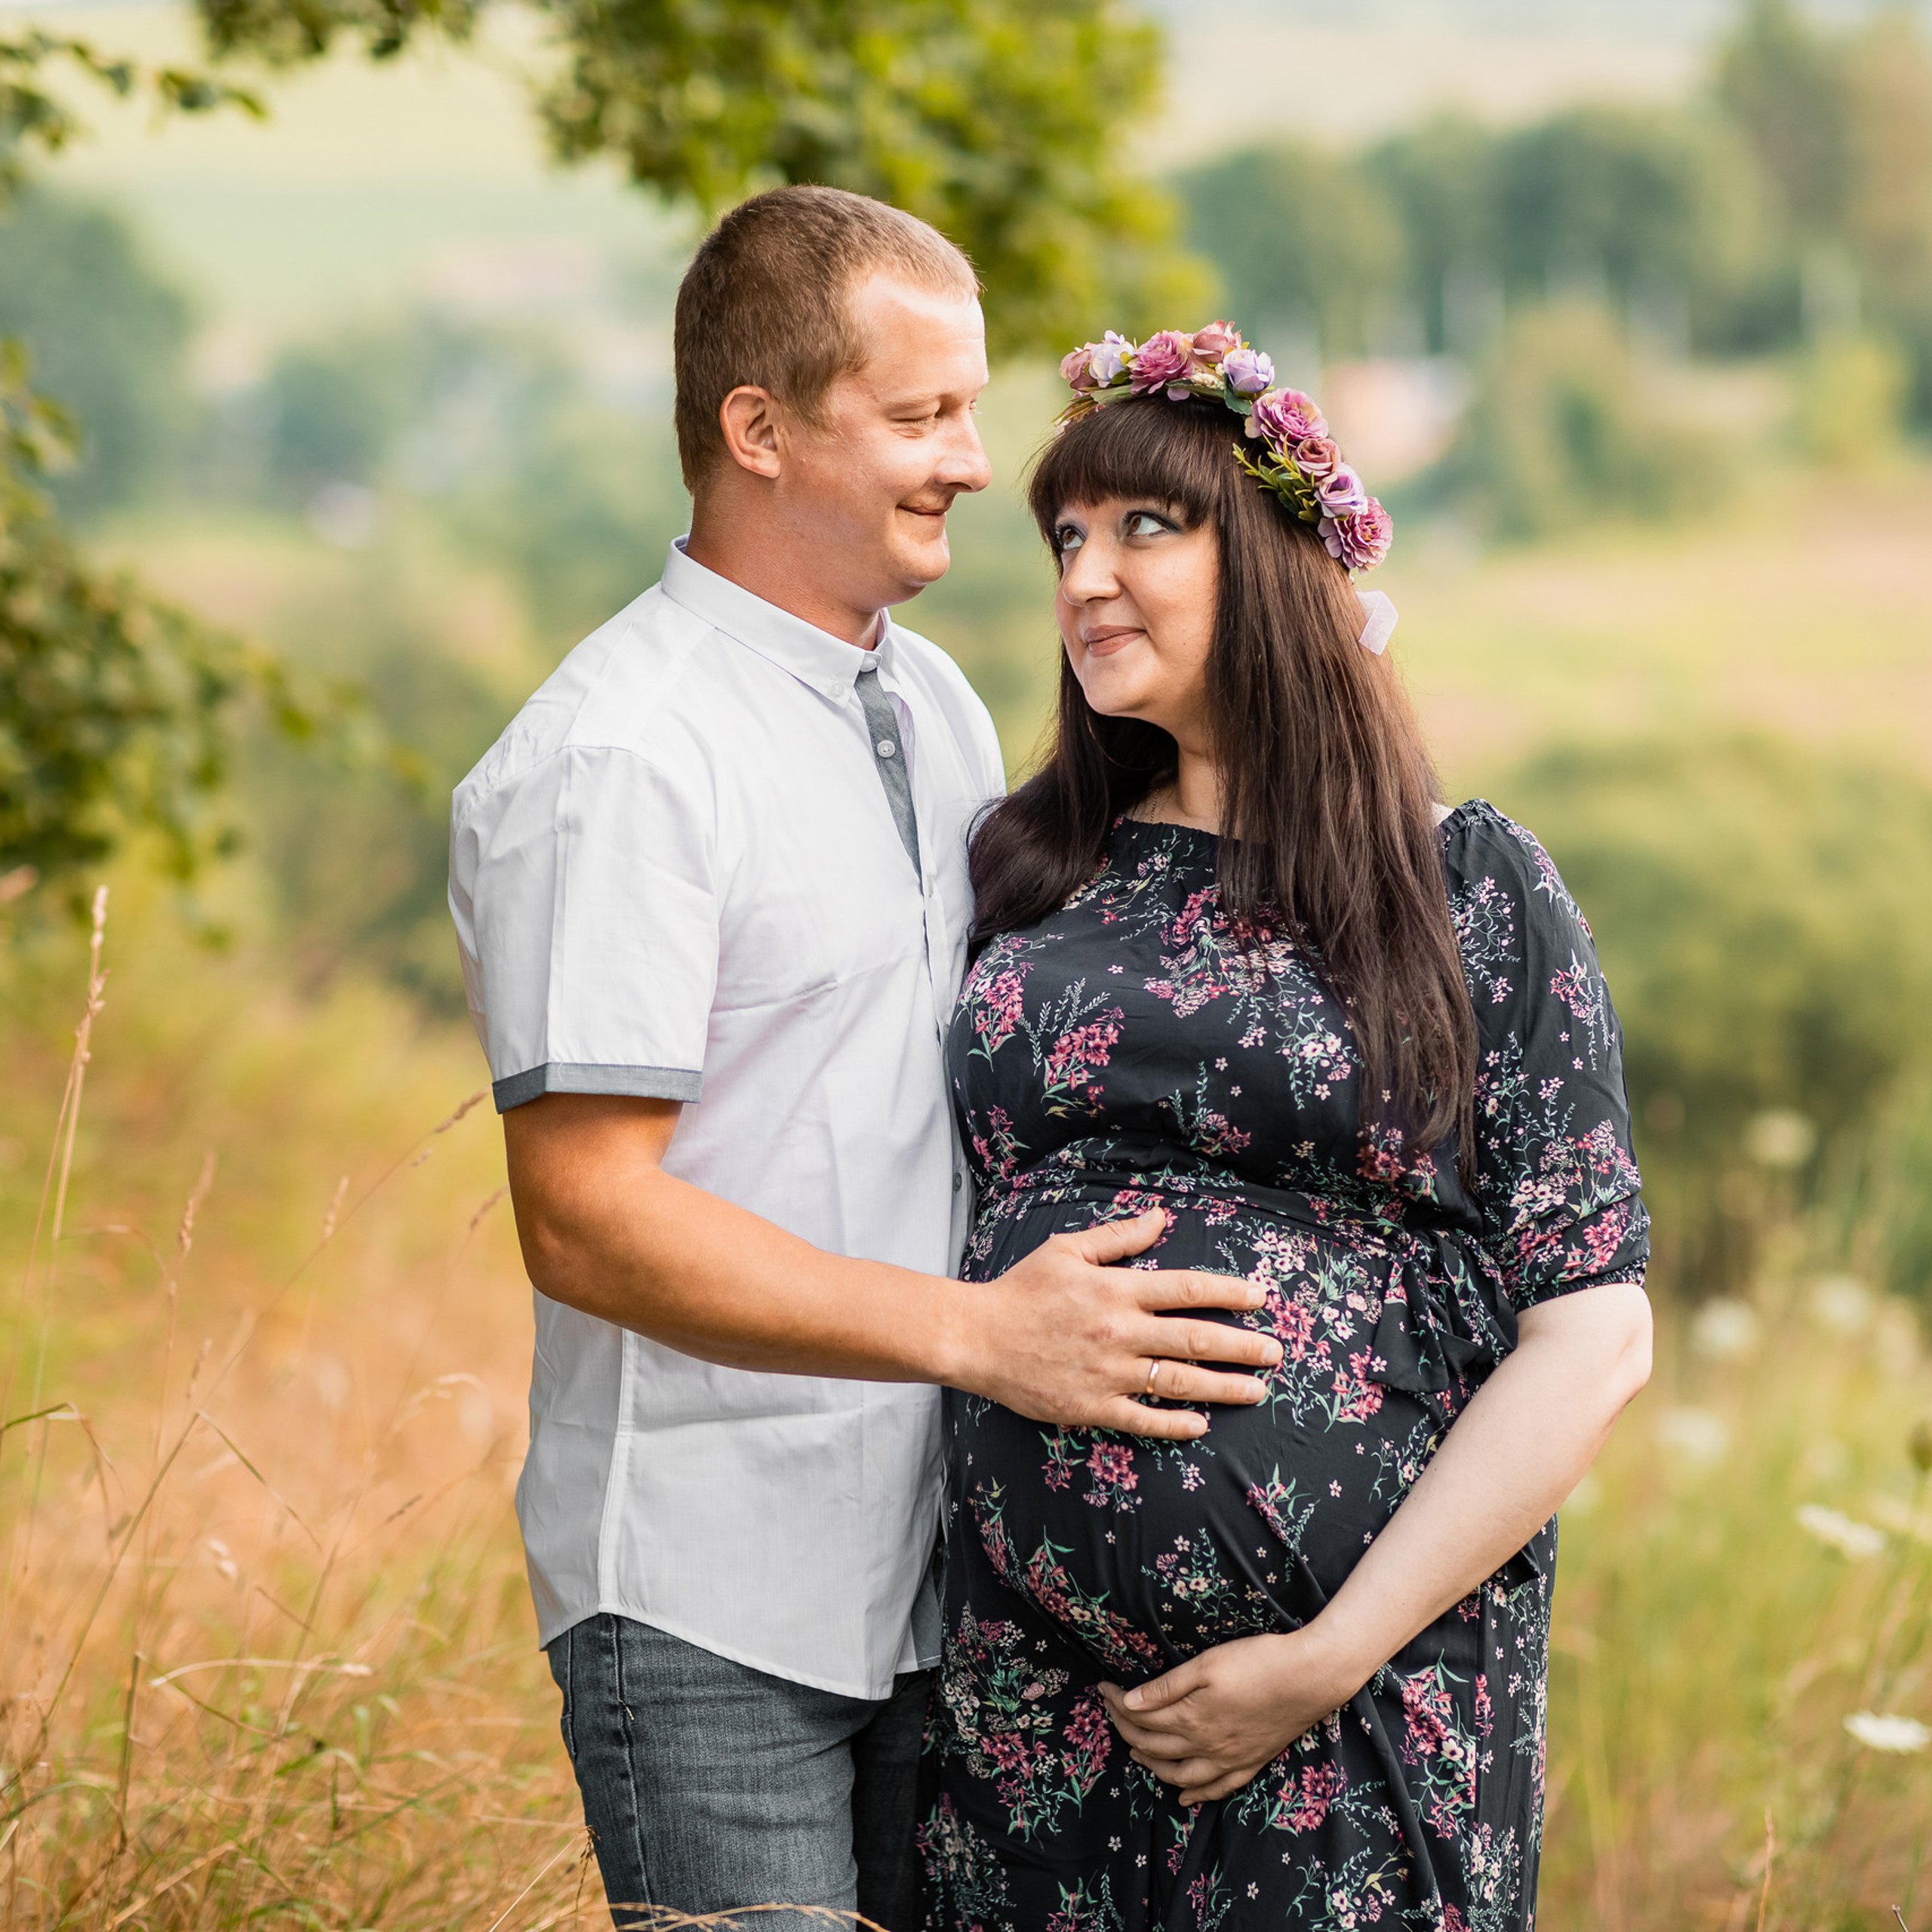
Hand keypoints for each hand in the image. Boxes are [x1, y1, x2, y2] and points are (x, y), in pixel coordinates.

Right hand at [965, 1210, 1281, 1442]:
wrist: (976, 1337)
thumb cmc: (1022, 1290)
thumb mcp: (1068, 1249)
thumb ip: (1119, 1237)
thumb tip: (1160, 1219)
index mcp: (1117, 1289)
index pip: (1188, 1288)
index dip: (1230, 1293)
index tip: (1260, 1299)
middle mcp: (1120, 1331)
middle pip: (1196, 1338)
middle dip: (1242, 1346)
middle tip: (1275, 1352)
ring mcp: (1108, 1373)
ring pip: (1180, 1382)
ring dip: (1224, 1386)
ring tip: (1256, 1390)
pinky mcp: (1092, 1406)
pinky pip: (1143, 1419)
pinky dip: (1175, 1424)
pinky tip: (1201, 1424)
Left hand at [1099, 1626, 1361, 1804]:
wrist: (1310, 1678)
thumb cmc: (1257, 1661)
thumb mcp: (1207, 1664)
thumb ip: (1167, 1687)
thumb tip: (1130, 1703)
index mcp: (1191, 1718)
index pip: (1142, 1717)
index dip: (1117, 1704)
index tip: (1102, 1690)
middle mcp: (1206, 1746)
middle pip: (1155, 1746)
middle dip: (1126, 1731)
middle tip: (1112, 1715)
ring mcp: (1229, 1759)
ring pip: (1180, 1775)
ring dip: (1153, 1766)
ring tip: (1136, 1755)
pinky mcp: (1251, 1762)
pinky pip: (1217, 1789)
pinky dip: (1196, 1796)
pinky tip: (1184, 1797)